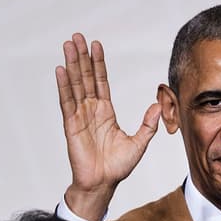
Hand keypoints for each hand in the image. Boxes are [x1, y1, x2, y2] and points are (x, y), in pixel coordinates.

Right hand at [57, 33, 160, 220]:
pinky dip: (64, 85)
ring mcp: (80, 116)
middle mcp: (91, 110)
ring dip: (72, 64)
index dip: (98, 63)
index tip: (96, 45)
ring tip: (68, 45)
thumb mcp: (139, 143)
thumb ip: (148, 125)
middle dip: (82, 57)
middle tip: (77, 36)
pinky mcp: (71, 125)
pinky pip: (67, 102)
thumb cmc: (118, 167)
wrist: (103, 183)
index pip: (100, 81)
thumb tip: (159, 106)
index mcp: (105, 112)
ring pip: (75, 85)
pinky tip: (61, 69)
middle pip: (85, 78)